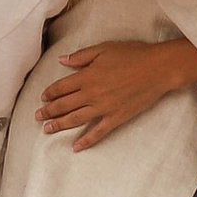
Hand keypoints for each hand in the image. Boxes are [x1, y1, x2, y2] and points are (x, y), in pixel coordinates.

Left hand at [37, 33, 196, 145]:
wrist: (158, 69)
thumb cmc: (133, 55)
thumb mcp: (104, 49)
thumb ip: (81, 56)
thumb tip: (62, 60)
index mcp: (87, 75)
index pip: (61, 87)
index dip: (49, 93)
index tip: (42, 98)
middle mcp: (91, 94)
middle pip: (64, 105)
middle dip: (48, 112)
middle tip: (37, 117)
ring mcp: (103, 108)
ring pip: (75, 120)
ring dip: (59, 126)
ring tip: (47, 130)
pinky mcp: (116, 118)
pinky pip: (97, 132)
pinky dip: (86, 141)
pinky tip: (76, 147)